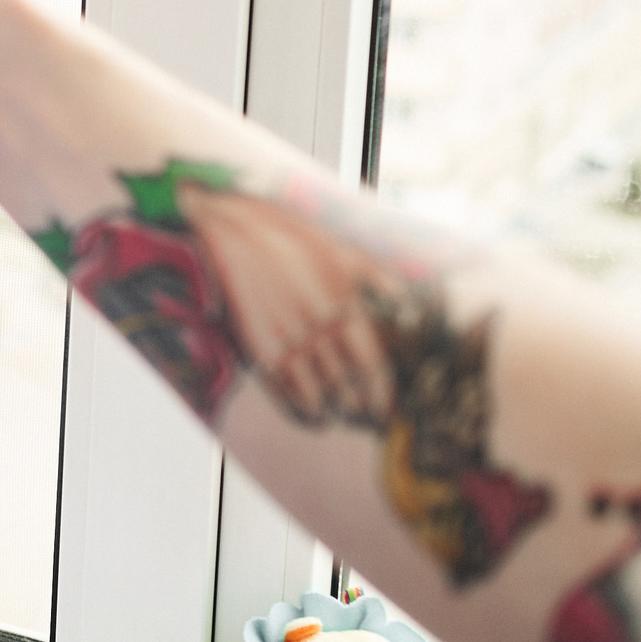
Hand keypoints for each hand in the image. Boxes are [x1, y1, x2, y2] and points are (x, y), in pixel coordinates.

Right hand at [185, 183, 397, 425]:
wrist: (232, 225)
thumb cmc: (292, 236)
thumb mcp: (344, 251)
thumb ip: (380, 279)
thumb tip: (408, 306)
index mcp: (346, 304)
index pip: (372, 366)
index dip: (382, 396)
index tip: (385, 412)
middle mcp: (319, 326)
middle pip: (347, 386)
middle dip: (358, 406)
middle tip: (363, 416)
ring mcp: (286, 336)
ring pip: (317, 392)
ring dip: (330, 410)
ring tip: (336, 415)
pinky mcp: (257, 342)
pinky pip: (282, 387)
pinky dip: (297, 405)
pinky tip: (308, 410)